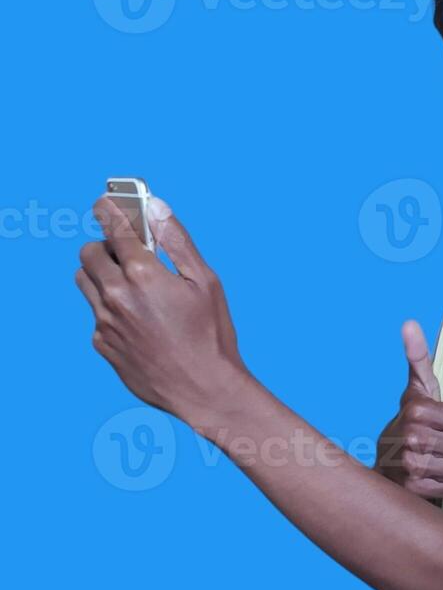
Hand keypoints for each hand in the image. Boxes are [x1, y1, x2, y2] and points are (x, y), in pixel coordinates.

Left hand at [75, 193, 250, 421]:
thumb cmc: (211, 334)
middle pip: (89, 252)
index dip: (109, 209)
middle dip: (106, 245)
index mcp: (143, 275)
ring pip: (85, 281)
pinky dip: (110, 307)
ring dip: (102, 273)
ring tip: (130, 282)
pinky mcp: (102, 344)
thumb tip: (156, 208)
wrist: (203, 389)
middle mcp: (116, 295)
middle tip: (128, 251)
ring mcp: (105, 322)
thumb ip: (177, 241)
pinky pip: (95, 314)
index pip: (114, 229)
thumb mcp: (206, 282)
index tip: (105, 201)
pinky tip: (140, 319)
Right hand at [373, 320, 442, 502]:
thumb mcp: (417, 389)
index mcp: (418, 409)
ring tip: (437, 461)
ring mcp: (412, 465)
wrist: (384, 465)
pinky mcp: (414, 490)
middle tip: (441, 446)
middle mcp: (412, 436)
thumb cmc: (412, 423)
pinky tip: (431, 476)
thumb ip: (418, 356)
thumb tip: (409, 322)